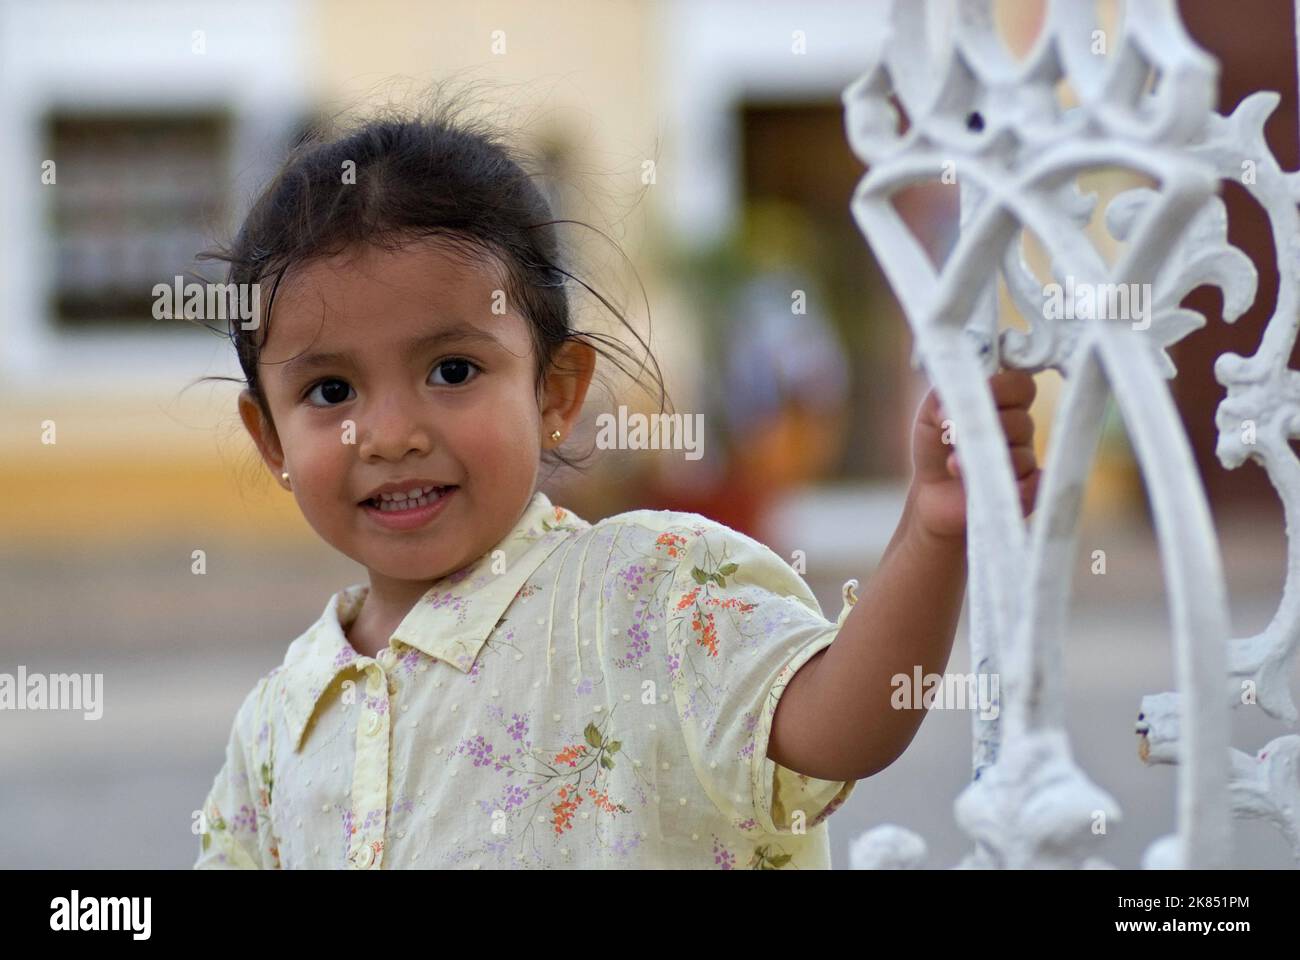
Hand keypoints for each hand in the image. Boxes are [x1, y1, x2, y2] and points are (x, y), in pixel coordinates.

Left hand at [909, 369, 1040, 540]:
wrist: (932, 492)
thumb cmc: (937, 446)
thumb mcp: (931, 414)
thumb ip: (945, 395)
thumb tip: (957, 401)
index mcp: (1003, 404)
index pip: (1020, 385)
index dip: (1001, 388)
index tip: (970, 398)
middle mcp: (1018, 430)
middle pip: (1022, 421)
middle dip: (986, 426)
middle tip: (952, 435)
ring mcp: (1023, 461)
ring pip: (1022, 455)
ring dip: (986, 459)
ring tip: (953, 466)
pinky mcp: (1024, 492)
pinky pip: (1035, 486)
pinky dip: (1021, 487)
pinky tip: (997, 486)